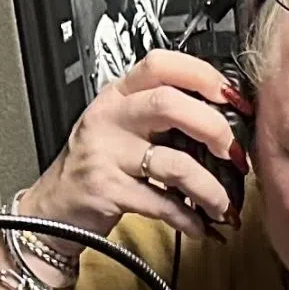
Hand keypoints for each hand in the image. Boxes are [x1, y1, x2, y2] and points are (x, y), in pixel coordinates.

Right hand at [20, 49, 252, 255]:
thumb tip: (227, 121)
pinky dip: (189, 218)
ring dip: (210, 188)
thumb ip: (165, 118)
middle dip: (214, 128)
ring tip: (223, 204)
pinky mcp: (107, 190)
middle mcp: (111, 118)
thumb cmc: (99, 167)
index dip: (203, 76)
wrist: (52, 210)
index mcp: (120, 95)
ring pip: (174, 163)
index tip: (234, 98)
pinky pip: (162, 203)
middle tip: (236, 153)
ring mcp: (106, 153)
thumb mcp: (125, 129)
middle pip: (170, 104)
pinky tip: (200, 224)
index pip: (161, 65)